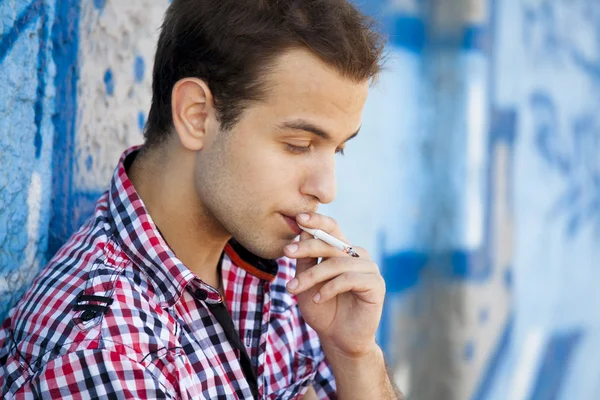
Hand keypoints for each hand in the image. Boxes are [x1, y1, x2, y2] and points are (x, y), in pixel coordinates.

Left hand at [284, 213, 385, 357]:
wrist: (337, 338)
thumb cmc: (322, 308)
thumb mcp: (306, 281)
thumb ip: (306, 259)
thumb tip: (302, 230)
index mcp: (342, 251)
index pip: (332, 228)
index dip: (317, 221)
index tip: (298, 218)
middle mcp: (357, 256)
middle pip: (332, 243)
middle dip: (307, 247)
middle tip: (286, 253)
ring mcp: (369, 269)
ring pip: (337, 263)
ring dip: (312, 276)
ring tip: (293, 289)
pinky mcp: (376, 284)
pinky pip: (349, 279)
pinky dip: (329, 288)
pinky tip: (317, 299)